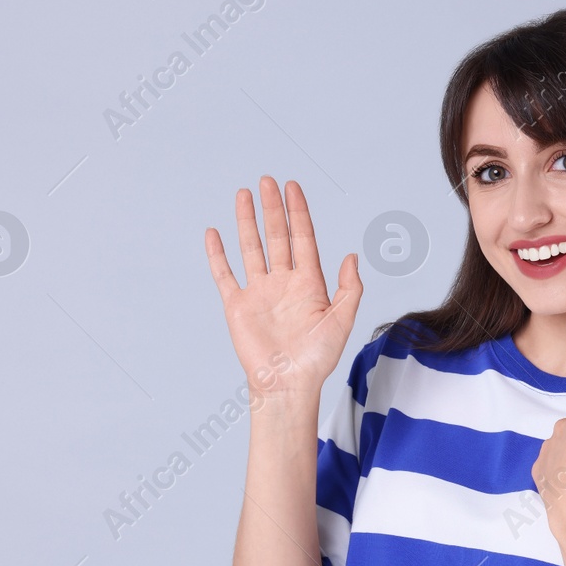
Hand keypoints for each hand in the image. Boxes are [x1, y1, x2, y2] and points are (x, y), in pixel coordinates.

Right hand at [204, 176, 361, 399]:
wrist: (288, 384)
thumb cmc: (317, 359)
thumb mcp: (342, 321)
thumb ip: (348, 289)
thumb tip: (351, 256)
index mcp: (309, 283)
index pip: (302, 238)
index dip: (298, 212)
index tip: (292, 187)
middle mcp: (283, 283)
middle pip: (276, 236)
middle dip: (272, 208)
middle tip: (267, 180)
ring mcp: (259, 292)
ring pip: (251, 248)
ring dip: (247, 221)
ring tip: (243, 194)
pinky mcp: (237, 305)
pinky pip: (225, 274)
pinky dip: (218, 255)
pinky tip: (214, 233)